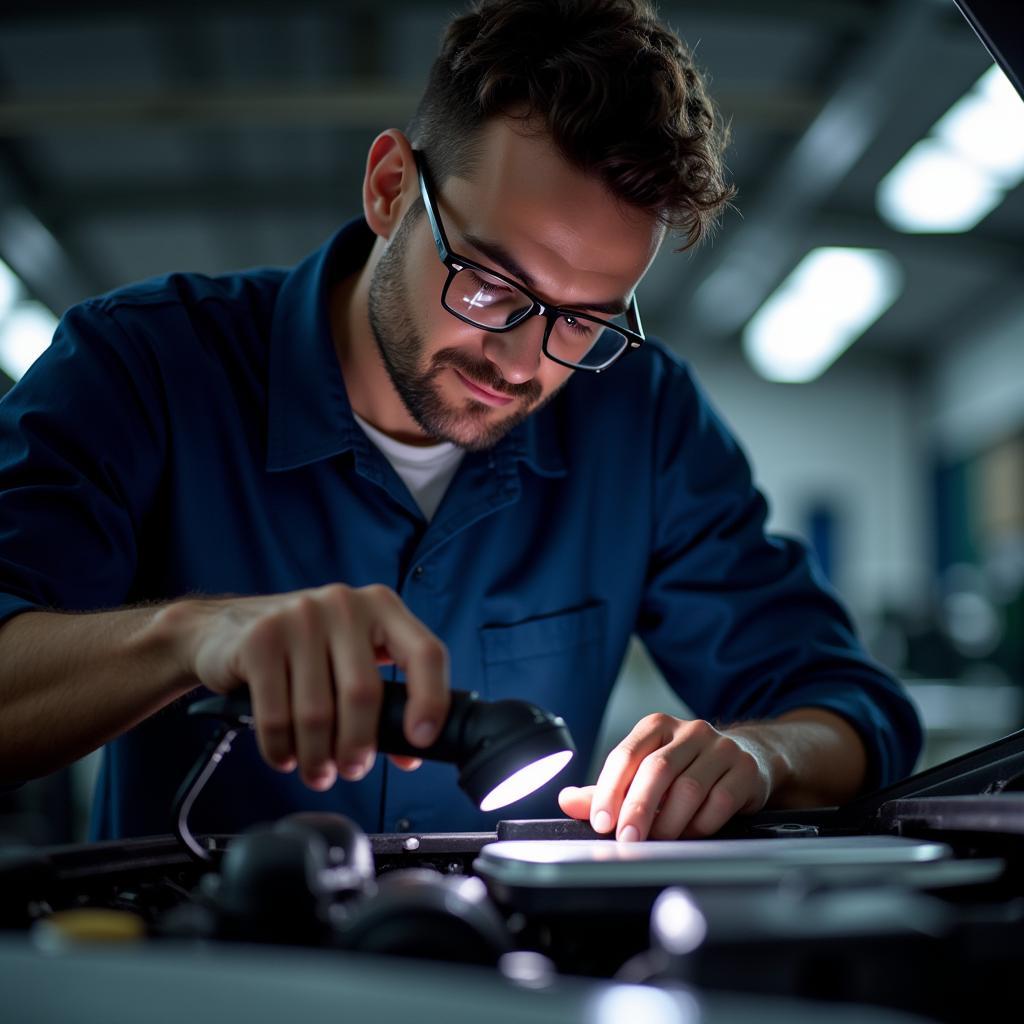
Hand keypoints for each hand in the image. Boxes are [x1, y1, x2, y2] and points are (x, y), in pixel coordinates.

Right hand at [173, 584, 449, 789]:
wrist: (223, 629)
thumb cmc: (302, 650)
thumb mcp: (349, 657)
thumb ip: (384, 695)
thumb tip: (411, 752)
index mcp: (382, 607)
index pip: (425, 652)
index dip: (431, 700)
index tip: (421, 741)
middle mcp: (344, 604)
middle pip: (364, 693)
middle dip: (358, 746)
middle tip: (352, 769)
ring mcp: (300, 617)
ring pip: (318, 712)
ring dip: (318, 757)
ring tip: (317, 770)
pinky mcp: (260, 640)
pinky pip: (276, 716)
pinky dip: (282, 750)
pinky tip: (284, 756)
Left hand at [558, 713, 772, 840]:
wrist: (747, 758)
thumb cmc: (686, 768)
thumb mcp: (645, 772)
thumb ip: (608, 789)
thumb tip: (566, 800)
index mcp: (656, 726)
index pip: (626, 754)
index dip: (609, 790)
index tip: (600, 821)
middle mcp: (689, 730)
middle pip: (656, 770)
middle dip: (637, 809)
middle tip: (626, 839)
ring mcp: (720, 747)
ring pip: (688, 788)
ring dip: (669, 822)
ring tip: (658, 841)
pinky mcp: (745, 769)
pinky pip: (720, 801)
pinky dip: (700, 824)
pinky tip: (690, 833)